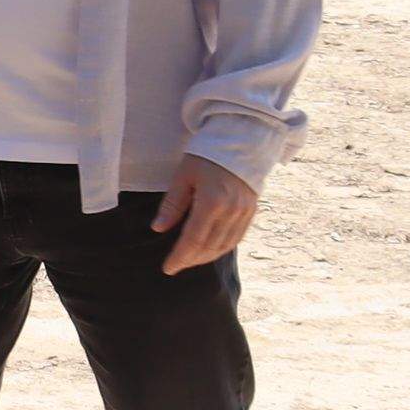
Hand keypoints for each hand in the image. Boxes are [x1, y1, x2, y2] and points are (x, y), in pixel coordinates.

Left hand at [149, 154, 259, 274]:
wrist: (239, 141)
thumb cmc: (205, 156)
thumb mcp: (183, 176)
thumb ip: (172, 205)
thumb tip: (158, 229)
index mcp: (212, 201)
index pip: (193, 239)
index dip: (180, 257)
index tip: (168, 268)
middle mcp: (231, 211)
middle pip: (209, 247)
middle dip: (191, 260)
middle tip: (175, 266)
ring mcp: (244, 213)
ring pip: (224, 246)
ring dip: (206, 257)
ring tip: (189, 260)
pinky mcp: (251, 211)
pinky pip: (236, 238)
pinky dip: (221, 248)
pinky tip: (209, 251)